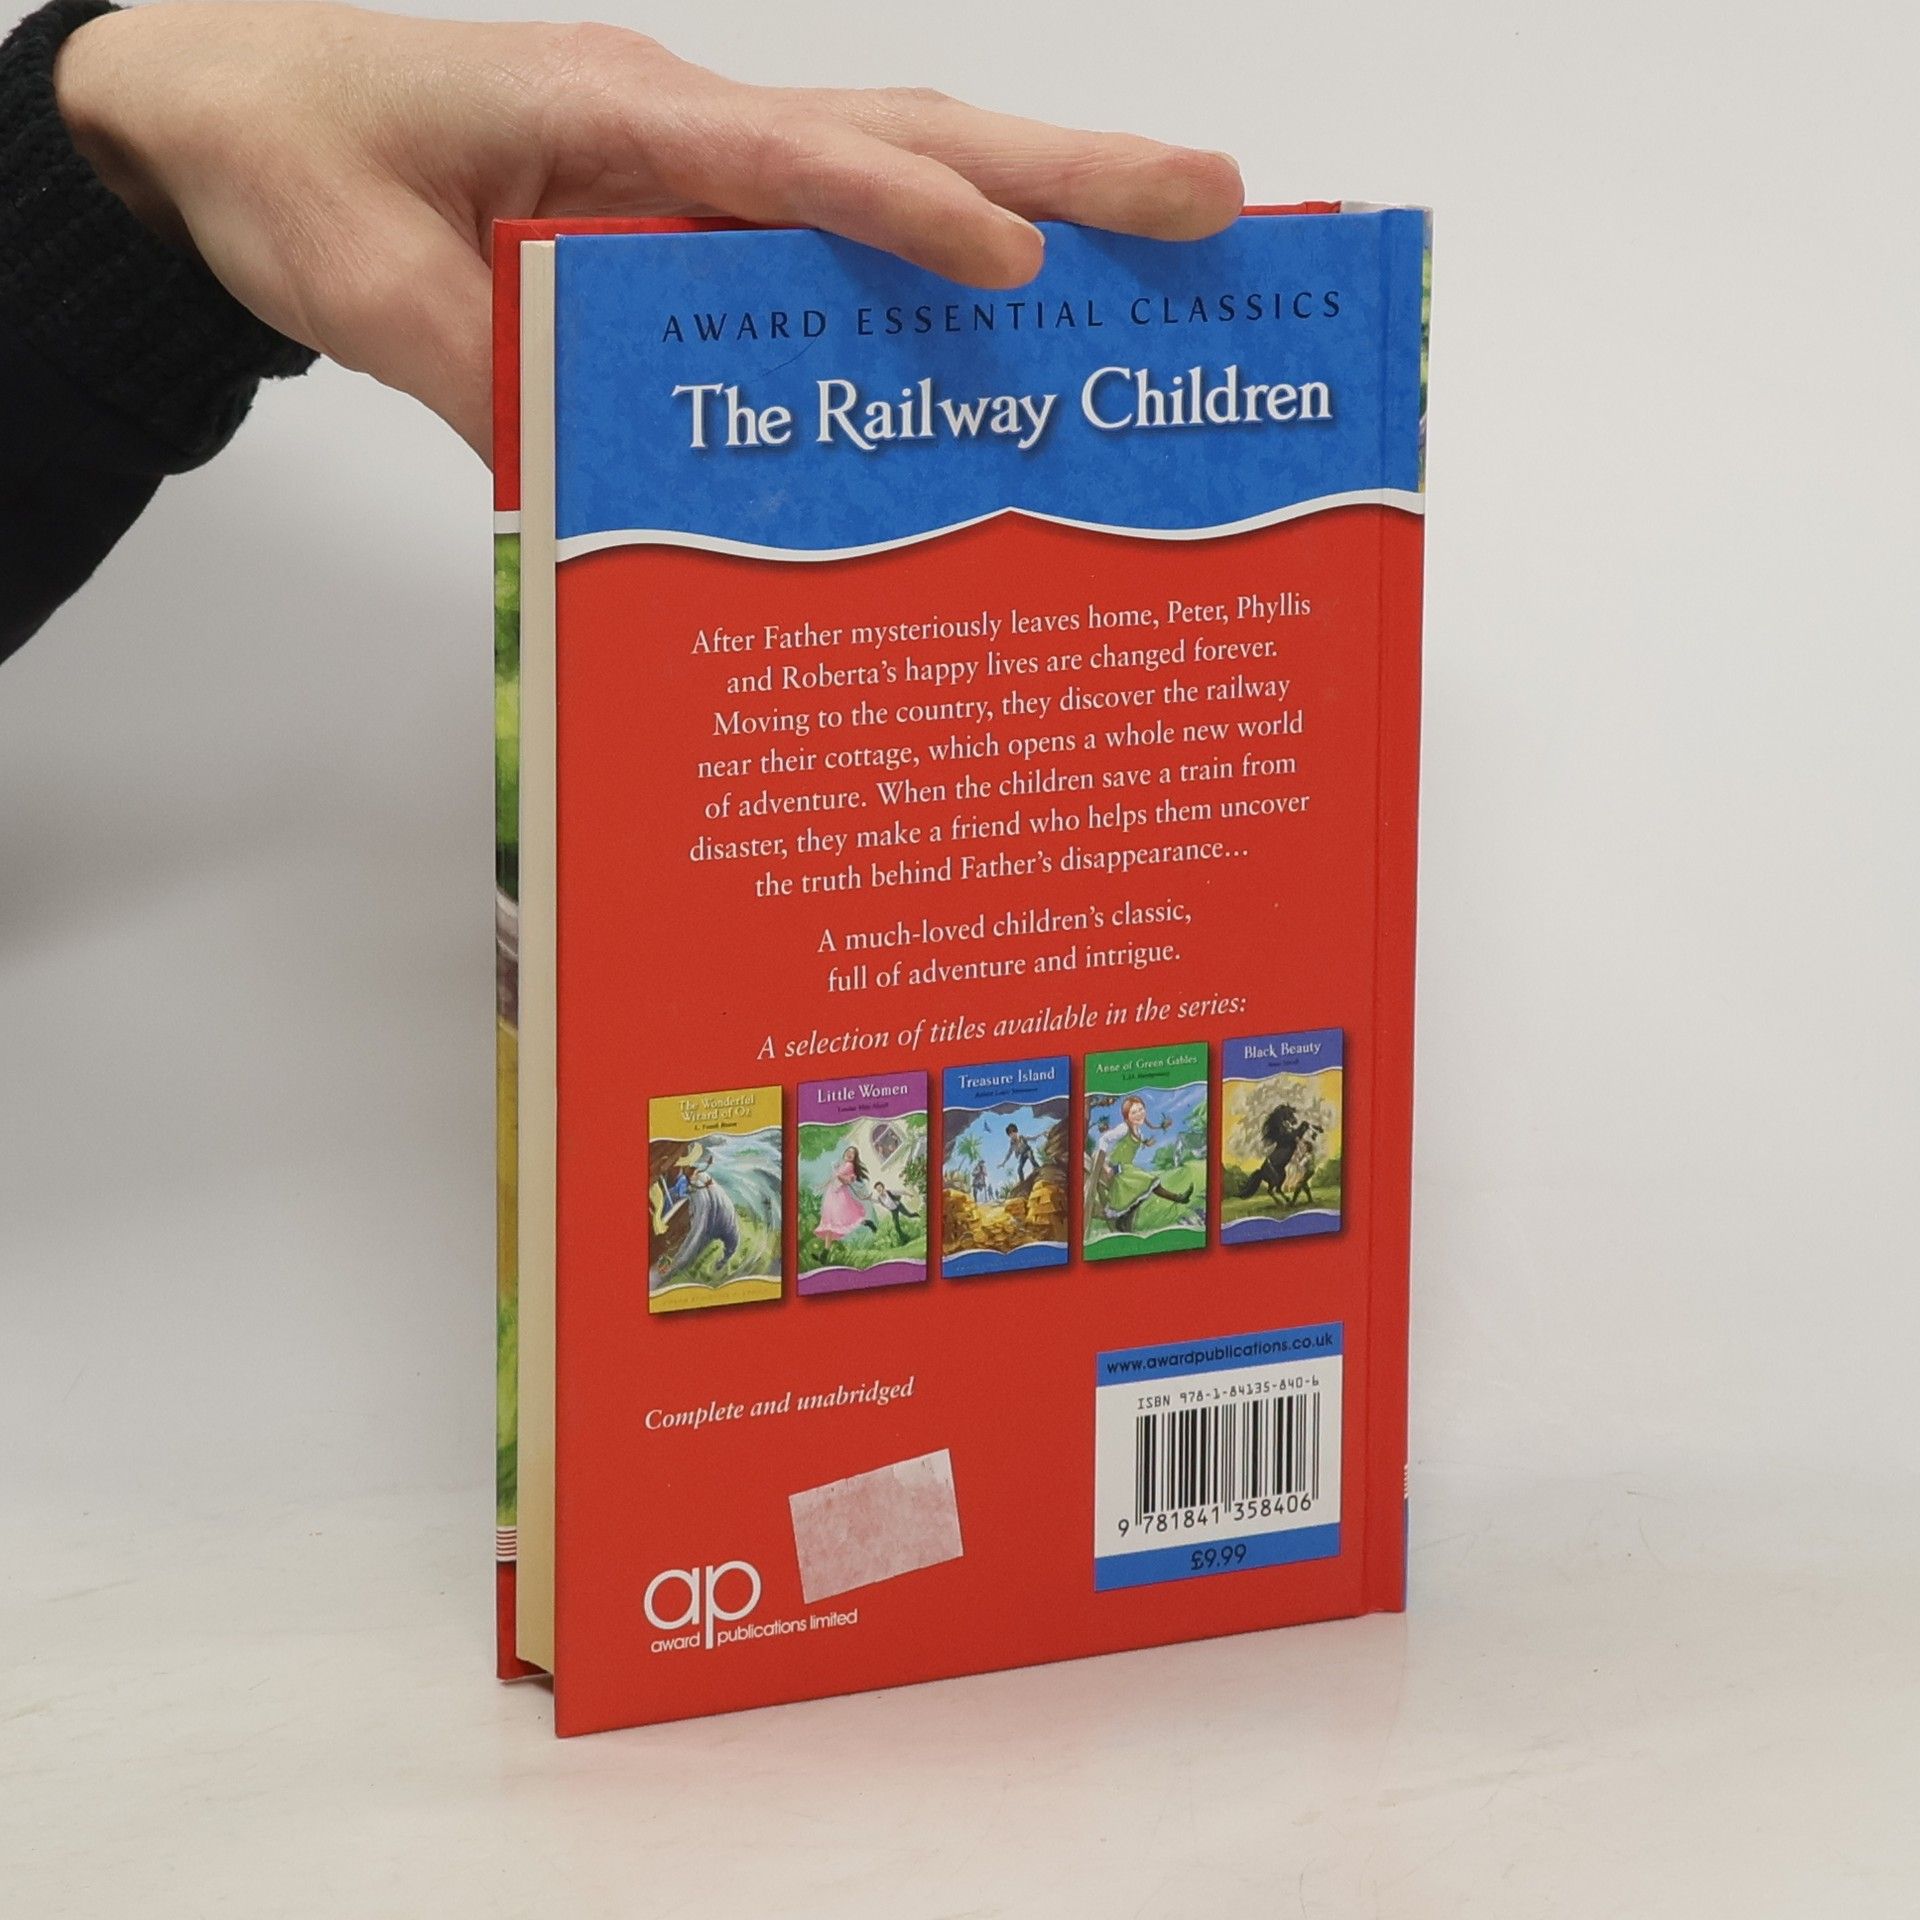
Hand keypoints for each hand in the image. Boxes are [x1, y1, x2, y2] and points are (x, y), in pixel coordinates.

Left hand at [54, 2, 1244, 454]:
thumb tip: (614, 493)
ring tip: (1177, 244)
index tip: (1015, 268)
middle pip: (908, 138)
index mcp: (619, 118)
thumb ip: (502, 381)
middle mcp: (692, 129)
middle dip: (1065, 175)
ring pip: (899, 171)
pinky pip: (835, 240)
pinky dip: (935, 267)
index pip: (795, 163)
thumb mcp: (373, 289)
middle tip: (1216, 201)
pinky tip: (1008, 323)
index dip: (910, 215)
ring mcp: (705, 170)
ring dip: (1038, 207)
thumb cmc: (296, 168)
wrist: (236, 116)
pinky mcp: (696, 216)